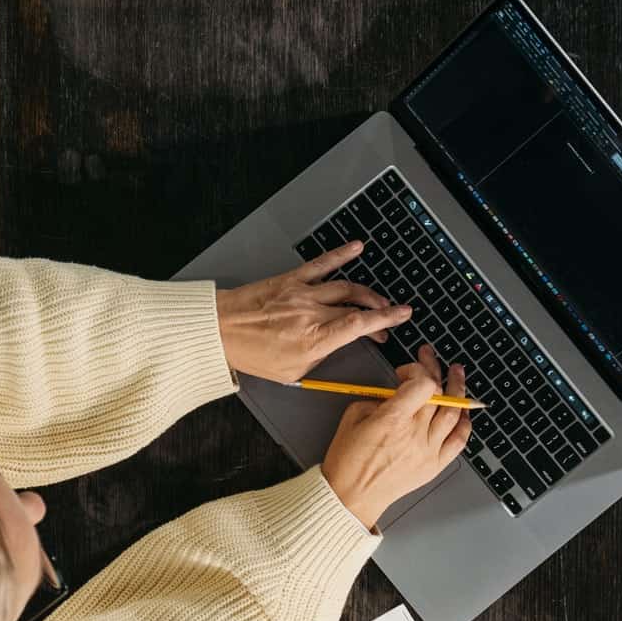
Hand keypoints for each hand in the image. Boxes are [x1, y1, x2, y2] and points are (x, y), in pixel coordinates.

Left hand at [215, 243, 411, 382]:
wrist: (220, 331)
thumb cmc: (250, 353)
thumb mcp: (291, 372)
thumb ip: (319, 358)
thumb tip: (336, 347)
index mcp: (313, 339)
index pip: (360, 325)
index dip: (386, 320)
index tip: (402, 316)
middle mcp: (311, 313)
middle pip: (357, 307)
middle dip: (379, 311)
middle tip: (388, 317)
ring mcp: (302, 293)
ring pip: (345, 286)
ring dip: (366, 291)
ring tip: (377, 298)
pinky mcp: (291, 280)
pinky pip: (321, 264)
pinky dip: (341, 254)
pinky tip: (356, 248)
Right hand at [320, 345, 471, 529]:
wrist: (351, 496)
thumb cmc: (348, 460)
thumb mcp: (353, 416)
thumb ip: (379, 398)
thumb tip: (398, 391)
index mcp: (392, 419)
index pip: (423, 383)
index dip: (417, 370)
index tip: (406, 372)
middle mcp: (414, 434)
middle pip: (438, 393)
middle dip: (435, 370)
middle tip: (432, 360)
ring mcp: (428, 451)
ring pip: (454, 413)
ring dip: (458, 389)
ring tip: (457, 375)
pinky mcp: (434, 465)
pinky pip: (458, 441)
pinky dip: (464, 423)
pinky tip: (464, 412)